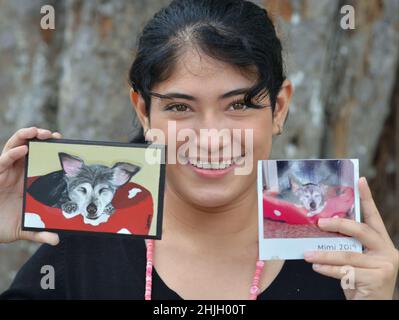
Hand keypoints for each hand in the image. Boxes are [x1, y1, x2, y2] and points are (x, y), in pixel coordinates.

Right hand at [0, 127, 61, 244]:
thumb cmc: (3, 225)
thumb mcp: (25, 228)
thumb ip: (40, 232)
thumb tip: (55, 240)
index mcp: (28, 179)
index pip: (40, 159)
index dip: (50, 149)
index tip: (64, 143)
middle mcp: (17, 172)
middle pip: (28, 146)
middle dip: (40, 137)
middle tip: (53, 134)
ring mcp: (5, 171)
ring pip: (14, 146)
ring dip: (25, 136)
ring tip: (38, 132)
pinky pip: (3, 160)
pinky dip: (12, 153)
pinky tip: (23, 149)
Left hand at [304, 177, 398, 299]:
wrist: (372, 306)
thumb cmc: (360, 280)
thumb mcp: (356, 259)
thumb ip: (347, 245)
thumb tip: (322, 228)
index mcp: (382, 243)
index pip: (373, 217)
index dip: (367, 198)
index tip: (359, 180)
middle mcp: (387, 251)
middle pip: (361, 231)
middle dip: (339, 224)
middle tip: (320, 222)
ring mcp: (385, 265)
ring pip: (348, 254)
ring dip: (324, 254)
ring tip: (307, 254)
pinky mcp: (378, 278)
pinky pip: (346, 270)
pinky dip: (328, 269)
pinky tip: (316, 267)